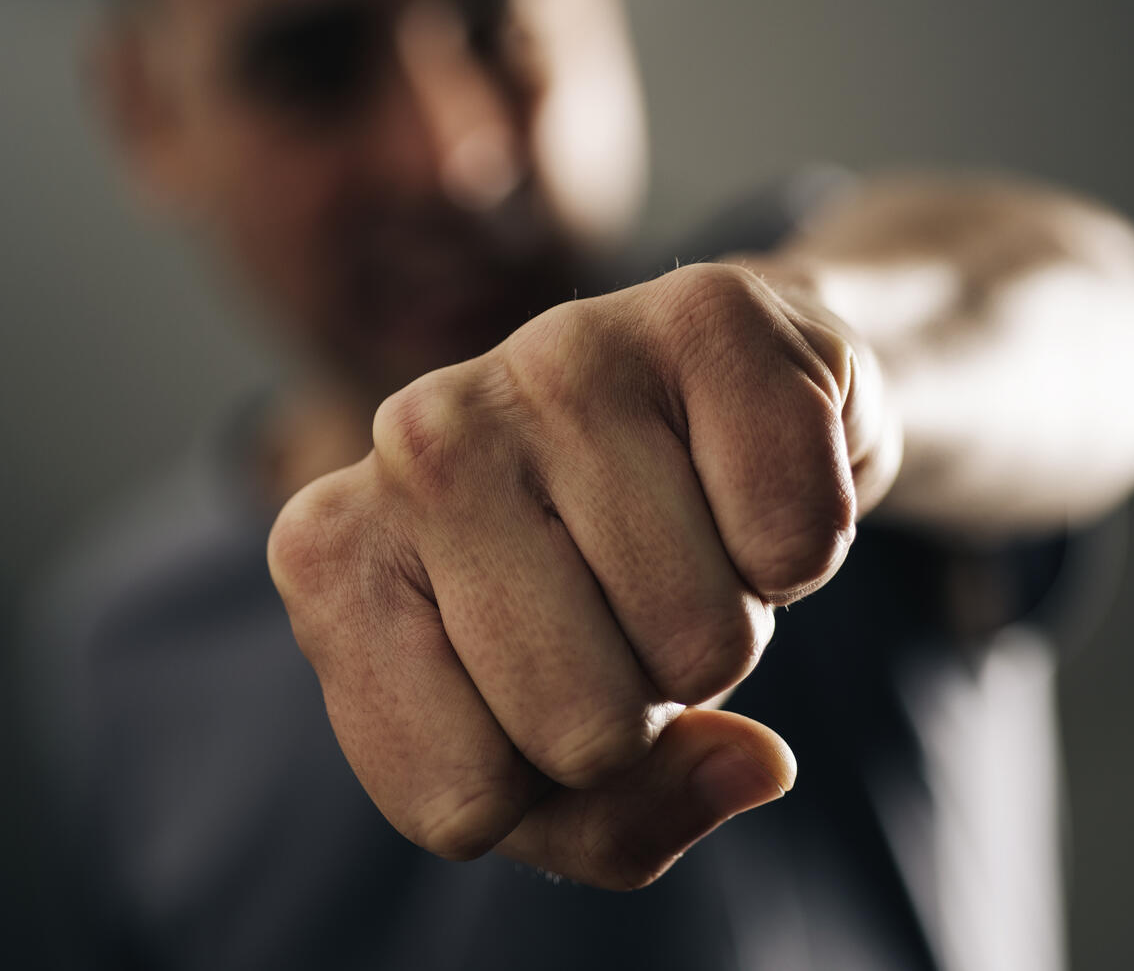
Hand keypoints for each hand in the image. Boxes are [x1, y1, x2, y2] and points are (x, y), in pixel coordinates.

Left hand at [267, 263, 900, 888]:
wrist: (702, 411)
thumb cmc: (595, 594)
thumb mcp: (552, 756)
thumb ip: (618, 823)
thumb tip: (755, 765)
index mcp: (329, 558)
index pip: (461, 802)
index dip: (545, 786)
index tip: (545, 684)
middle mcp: (412, 441)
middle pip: (582, 732)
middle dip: (645, 705)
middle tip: (628, 605)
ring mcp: (551, 357)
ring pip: (701, 646)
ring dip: (727, 623)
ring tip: (683, 536)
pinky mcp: (703, 310)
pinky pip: (794, 543)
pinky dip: (804, 544)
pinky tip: (742, 473)